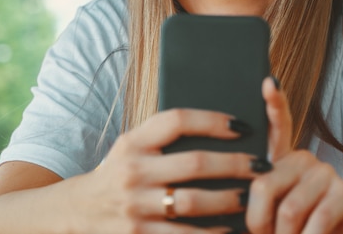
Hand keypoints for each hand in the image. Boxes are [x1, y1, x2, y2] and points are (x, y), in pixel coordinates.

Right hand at [68, 108, 265, 233]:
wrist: (80, 210)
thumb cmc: (118, 172)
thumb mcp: (131, 146)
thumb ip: (162, 137)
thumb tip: (218, 127)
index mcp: (133, 142)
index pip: (177, 121)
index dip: (213, 120)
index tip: (242, 125)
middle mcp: (132, 171)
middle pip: (194, 163)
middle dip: (235, 164)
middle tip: (262, 165)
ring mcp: (135, 206)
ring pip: (194, 202)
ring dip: (229, 200)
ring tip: (251, 197)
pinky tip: (231, 230)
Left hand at [246, 78, 342, 233]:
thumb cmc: (289, 231)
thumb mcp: (267, 213)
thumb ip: (254, 197)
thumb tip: (233, 192)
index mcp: (279, 160)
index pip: (276, 126)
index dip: (274, 102)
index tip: (268, 82)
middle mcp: (302, 159)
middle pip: (264, 184)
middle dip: (257, 223)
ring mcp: (326, 172)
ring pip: (287, 208)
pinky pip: (317, 218)